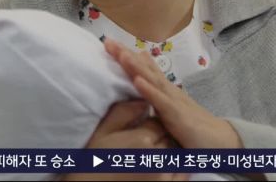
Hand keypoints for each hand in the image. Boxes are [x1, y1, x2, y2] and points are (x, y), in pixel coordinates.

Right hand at [63, 100, 188, 180]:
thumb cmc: (95, 160)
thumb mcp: (103, 131)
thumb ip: (123, 112)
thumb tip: (143, 101)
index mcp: (142, 139)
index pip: (158, 123)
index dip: (150, 125)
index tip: (141, 130)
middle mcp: (157, 157)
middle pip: (169, 139)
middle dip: (160, 138)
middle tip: (145, 144)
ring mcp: (164, 176)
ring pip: (175, 156)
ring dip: (168, 154)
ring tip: (150, 157)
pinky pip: (180, 176)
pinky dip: (175, 171)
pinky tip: (159, 169)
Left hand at [104, 38, 242, 149]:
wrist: (221, 140)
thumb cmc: (194, 126)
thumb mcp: (171, 108)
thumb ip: (157, 96)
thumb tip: (140, 83)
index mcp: (164, 89)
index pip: (144, 68)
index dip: (127, 55)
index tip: (109, 43)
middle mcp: (168, 90)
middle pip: (144, 69)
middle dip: (125, 55)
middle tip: (108, 41)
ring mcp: (173, 101)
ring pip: (151, 80)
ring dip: (135, 67)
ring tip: (120, 54)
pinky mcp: (178, 115)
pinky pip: (161, 102)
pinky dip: (149, 91)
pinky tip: (137, 81)